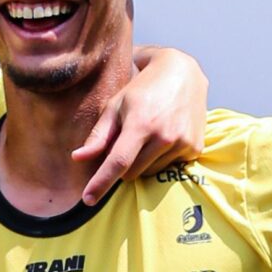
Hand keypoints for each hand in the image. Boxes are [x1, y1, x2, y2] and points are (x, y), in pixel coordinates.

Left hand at [74, 48, 208, 205]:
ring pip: (149, 173)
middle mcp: (164, 136)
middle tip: (127, 140)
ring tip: (148, 135)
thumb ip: (98, 136)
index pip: (117, 162)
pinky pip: (168, 168)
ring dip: (143, 162)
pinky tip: (164, 136)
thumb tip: (77, 158)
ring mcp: (182, 143)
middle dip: (123, 164)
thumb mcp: (116, 106)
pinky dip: (160, 158)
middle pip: (131, 173)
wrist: (183, 72)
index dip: (101, 183)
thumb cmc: (142, 88)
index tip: (88, 199)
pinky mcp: (194, 148)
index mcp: (141, 124)